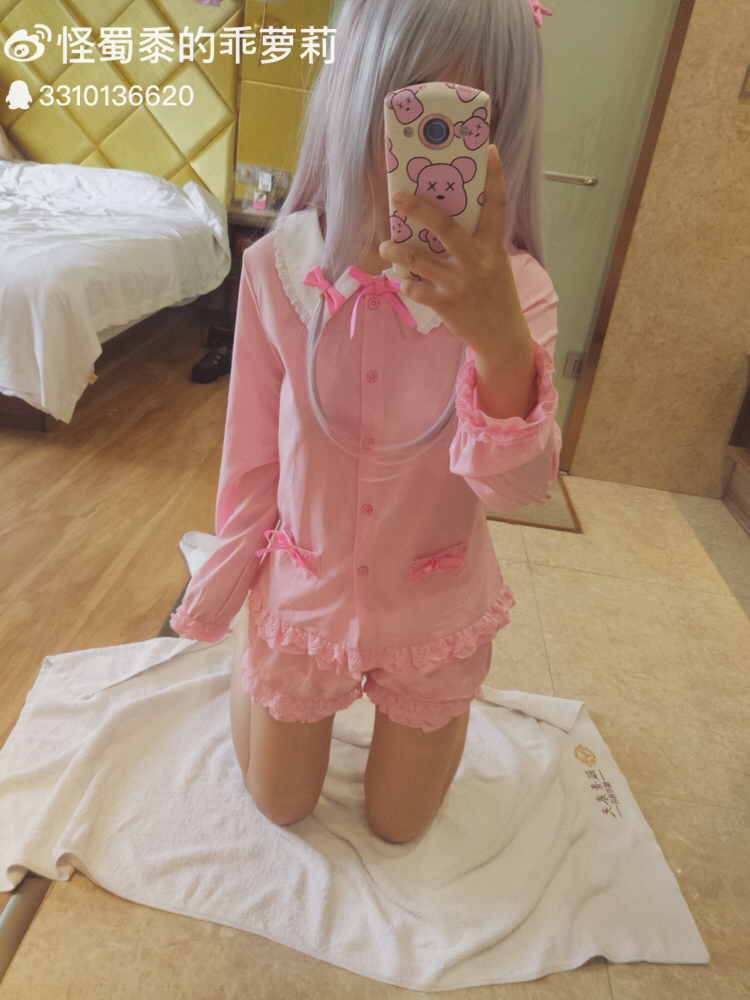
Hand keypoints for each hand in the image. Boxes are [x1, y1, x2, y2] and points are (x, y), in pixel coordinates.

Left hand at [378, 145, 530, 363]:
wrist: (502, 337)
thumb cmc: (496, 295)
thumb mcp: (495, 264)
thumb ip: (476, 243)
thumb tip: (443, 220)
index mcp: (493, 247)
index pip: (497, 206)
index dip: (495, 177)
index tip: (488, 150)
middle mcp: (476, 261)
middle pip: (445, 227)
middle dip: (418, 209)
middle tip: (397, 195)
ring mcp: (459, 283)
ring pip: (419, 261)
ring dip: (397, 252)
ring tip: (386, 246)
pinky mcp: (446, 304)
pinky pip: (416, 290)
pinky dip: (406, 284)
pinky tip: (402, 281)